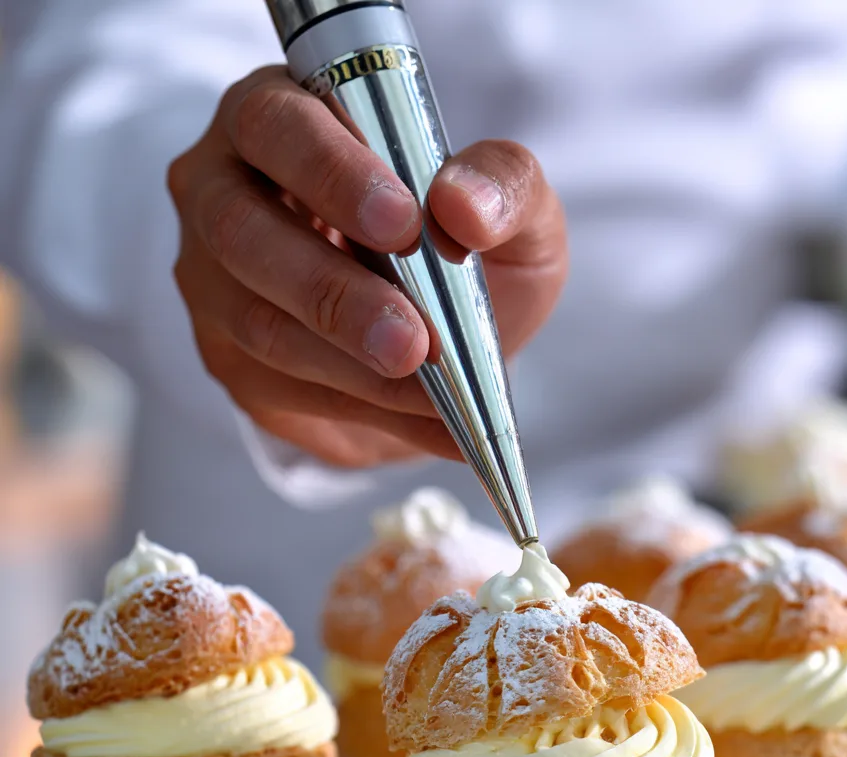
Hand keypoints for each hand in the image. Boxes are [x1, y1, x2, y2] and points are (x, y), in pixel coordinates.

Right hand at [169, 66, 566, 467]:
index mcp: (285, 118)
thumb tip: (466, 205)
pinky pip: (283, 388)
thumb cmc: (463, 247)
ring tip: (434, 395)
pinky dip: (368, 412)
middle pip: (242, 231)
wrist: (446, 336)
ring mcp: (214, 278)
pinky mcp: (230, 354)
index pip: (276, 124)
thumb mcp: (511, 207)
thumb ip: (504, 185)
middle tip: (412, 340)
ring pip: (258, 323)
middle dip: (333, 293)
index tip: (404, 223)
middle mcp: (226, 189)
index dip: (331, 172)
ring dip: (351, 366)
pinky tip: (433, 427)